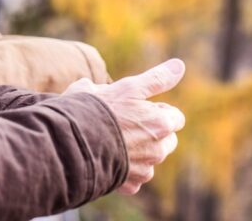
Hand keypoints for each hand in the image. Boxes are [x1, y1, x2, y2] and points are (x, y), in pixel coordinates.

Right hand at [64, 59, 185, 194]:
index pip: (176, 117)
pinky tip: (108, 157)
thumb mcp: (128, 86)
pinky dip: (125, 170)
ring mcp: (145, 170)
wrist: (72, 143)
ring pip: (151, 159)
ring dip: (140, 151)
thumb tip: (180, 65)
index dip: (157, 110)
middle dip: (153, 132)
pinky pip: (135, 178)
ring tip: (114, 140)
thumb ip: (157, 78)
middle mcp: (159, 149)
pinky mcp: (130, 185)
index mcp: (161, 123)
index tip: (138, 107)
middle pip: (167, 140)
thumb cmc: (99, 110)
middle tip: (127, 122)